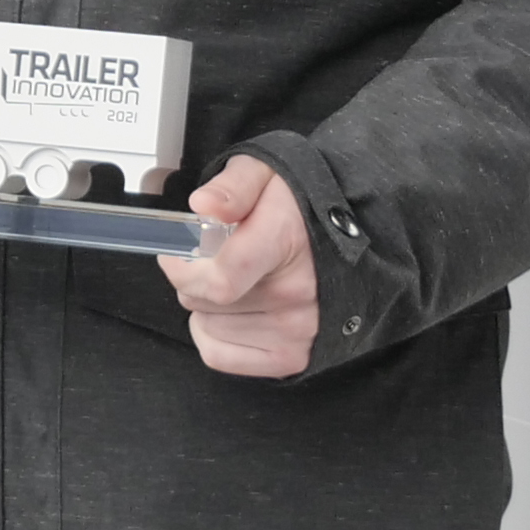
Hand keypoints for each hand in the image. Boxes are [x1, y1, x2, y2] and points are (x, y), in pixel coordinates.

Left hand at [162, 153, 320, 379]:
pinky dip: (214, 334)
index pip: (219, 280)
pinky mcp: (291, 356)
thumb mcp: (265, 172)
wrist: (353, 235)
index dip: (182, 268)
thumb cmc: (300, 207)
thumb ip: (232, 186)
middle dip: (196, 277)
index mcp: (286, 243)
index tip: (176, 252)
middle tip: (217, 257)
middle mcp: (295, 293)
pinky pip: (220, 355)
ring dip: (207, 305)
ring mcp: (296, 330)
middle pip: (204, 302)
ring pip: (207, 327)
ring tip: (236, 280)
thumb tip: (204, 205)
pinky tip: (233, 309)